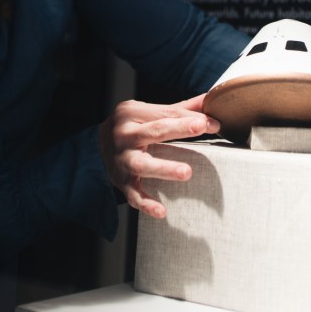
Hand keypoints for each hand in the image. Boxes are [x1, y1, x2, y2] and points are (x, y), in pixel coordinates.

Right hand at [99, 94, 219, 218]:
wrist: (96, 147)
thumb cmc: (130, 127)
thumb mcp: (147, 112)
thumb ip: (178, 109)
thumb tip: (209, 99)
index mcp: (132, 113)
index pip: (166, 113)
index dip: (191, 117)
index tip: (214, 123)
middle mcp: (125, 135)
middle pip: (154, 131)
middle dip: (179, 129)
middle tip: (201, 127)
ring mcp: (122, 160)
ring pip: (143, 165)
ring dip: (165, 169)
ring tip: (186, 172)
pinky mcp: (121, 182)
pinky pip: (134, 194)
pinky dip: (146, 203)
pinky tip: (162, 211)